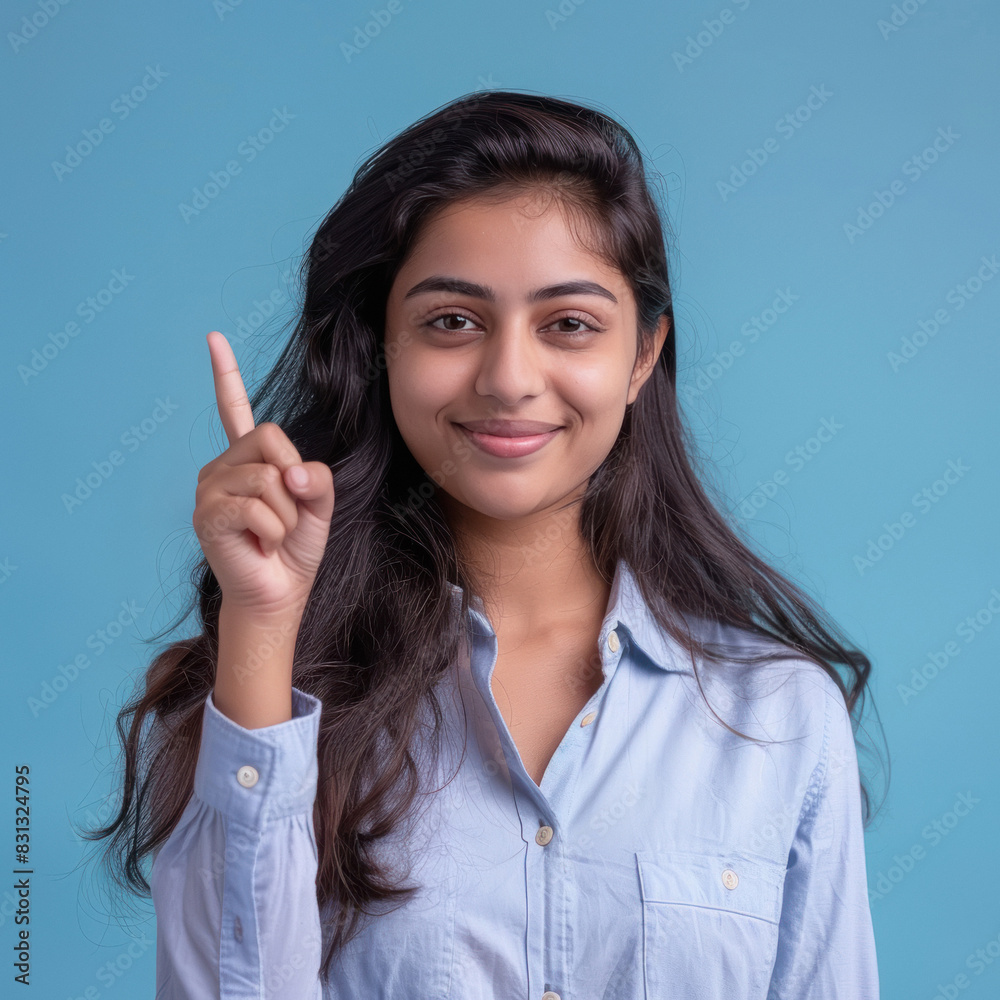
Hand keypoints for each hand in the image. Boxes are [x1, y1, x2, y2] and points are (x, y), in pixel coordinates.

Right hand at [192, 331, 334, 619]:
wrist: (280, 594)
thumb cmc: (295, 549)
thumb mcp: (319, 504)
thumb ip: (316, 477)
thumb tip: (289, 472)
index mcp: (247, 460)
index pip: (234, 408)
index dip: (225, 373)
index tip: (213, 337)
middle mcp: (221, 468)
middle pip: (270, 438)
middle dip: (294, 481)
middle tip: (285, 516)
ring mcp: (209, 491)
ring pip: (267, 477)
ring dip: (286, 514)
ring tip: (272, 535)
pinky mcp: (207, 517)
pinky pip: (257, 508)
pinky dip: (274, 531)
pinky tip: (261, 546)